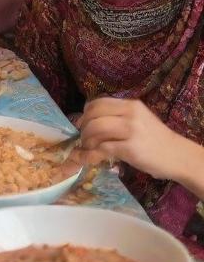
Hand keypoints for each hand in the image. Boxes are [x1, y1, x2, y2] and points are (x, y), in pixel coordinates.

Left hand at [78, 97, 198, 182]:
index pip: (97, 103)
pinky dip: (91, 154)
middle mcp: (130, 114)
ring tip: (90, 148)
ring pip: (95, 130)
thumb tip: (86, 121)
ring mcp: (130, 131)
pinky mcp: (130, 149)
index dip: (85, 114)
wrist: (178, 156)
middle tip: (85, 139)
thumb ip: (117, 117)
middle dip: (84, 128)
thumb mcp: (138, 119)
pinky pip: (102, 149)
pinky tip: (90, 158)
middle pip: (93, 116)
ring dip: (86, 141)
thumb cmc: (155, 139)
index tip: (82, 124)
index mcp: (130, 105)